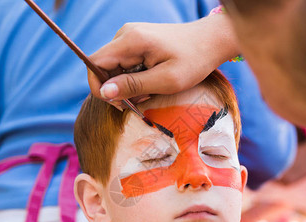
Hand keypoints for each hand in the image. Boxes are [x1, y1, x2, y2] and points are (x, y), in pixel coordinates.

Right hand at [88, 13, 238, 106]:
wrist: (211, 41)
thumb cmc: (193, 61)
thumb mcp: (165, 80)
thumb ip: (133, 85)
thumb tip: (104, 92)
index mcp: (130, 41)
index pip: (94, 63)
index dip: (98, 86)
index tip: (117, 102)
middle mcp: (125, 34)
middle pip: (103, 67)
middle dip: (117, 89)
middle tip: (140, 100)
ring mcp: (130, 36)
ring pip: (114, 67)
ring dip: (127, 85)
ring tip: (150, 90)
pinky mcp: (137, 41)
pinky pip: (124, 63)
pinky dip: (133, 77)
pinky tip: (151, 82)